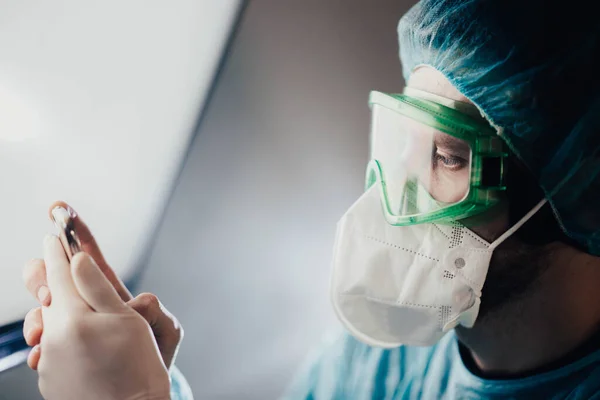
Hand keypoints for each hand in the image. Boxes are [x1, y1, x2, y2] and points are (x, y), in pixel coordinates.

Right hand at [22, 202, 182, 369]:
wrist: (143, 389)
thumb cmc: (157, 353)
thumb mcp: (165, 330)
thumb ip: (156, 313)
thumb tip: (137, 301)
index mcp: (110, 293)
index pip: (89, 257)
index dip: (74, 230)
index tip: (59, 208)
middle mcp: (87, 305)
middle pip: (53, 275)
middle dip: (41, 273)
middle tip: (47, 293)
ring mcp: (73, 326)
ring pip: (41, 307)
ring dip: (36, 314)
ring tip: (42, 331)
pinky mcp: (64, 349)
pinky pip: (42, 341)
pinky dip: (38, 345)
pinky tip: (40, 353)